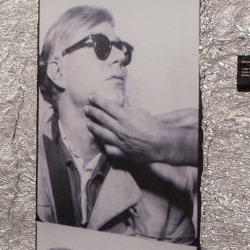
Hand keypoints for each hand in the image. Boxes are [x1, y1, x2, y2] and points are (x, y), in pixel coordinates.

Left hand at [83, 97, 198, 166]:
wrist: (163, 145)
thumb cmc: (155, 127)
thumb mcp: (142, 113)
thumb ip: (129, 108)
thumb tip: (121, 103)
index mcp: (126, 117)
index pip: (108, 106)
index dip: (98, 100)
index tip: (91, 96)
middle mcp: (120, 129)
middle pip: (102, 119)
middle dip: (92, 112)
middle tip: (86, 108)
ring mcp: (120, 142)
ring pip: (101, 134)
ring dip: (93, 127)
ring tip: (88, 123)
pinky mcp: (122, 153)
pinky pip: (109, 149)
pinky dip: (104, 144)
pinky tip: (102, 141)